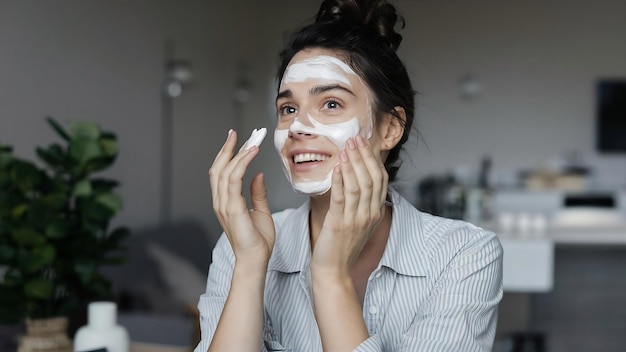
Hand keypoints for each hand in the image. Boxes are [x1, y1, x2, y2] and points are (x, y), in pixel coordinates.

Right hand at [209, 130, 274, 265]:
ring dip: (237, 152)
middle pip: (218, 168)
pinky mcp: (232, 208)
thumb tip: (258, 175)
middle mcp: (220, 201)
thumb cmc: (258, 241)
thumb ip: (257, 194)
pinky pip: (234, 179)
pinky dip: (242, 163)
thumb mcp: (261, 212)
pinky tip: (252, 153)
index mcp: (225, 202)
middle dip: (227, 148)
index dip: (227, 154)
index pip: (221, 173)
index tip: (236, 139)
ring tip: (250, 140)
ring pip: (225, 171)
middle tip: (238, 133)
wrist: (256, 260)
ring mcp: (223, 205)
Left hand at [311, 134, 388, 274]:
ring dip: (352, 164)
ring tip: (346, 148)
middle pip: (371, 178)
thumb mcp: (359, 222)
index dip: (372, 159)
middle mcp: (369, 214)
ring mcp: (356, 220)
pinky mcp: (340, 224)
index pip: (380, 179)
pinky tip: (338, 167)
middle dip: (363, 156)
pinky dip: (340, 180)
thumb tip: (357, 178)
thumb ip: (362, 203)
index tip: (363, 143)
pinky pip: (342, 198)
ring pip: (358, 185)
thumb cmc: (343, 246)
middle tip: (354, 139)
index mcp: (375, 212)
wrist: (334, 271)